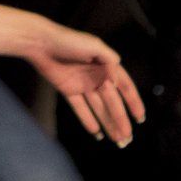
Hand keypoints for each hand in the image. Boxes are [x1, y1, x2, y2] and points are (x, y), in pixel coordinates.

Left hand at [22, 21, 145, 144]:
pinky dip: (88, 120)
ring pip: (98, 109)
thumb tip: (117, 82)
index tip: (140, 118)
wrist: (41, 42)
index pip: (125, 87)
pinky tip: (96, 133)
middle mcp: (97, 77)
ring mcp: (83, 85)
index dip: (133, 103)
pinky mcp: (68, 90)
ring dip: (108, 124)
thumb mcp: (94, 45)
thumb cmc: (68, 39)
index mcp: (107, 66)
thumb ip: (109, 61)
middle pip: (112, 103)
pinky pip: (80, 108)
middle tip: (127, 139)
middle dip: (121, 121)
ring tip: (117, 141)